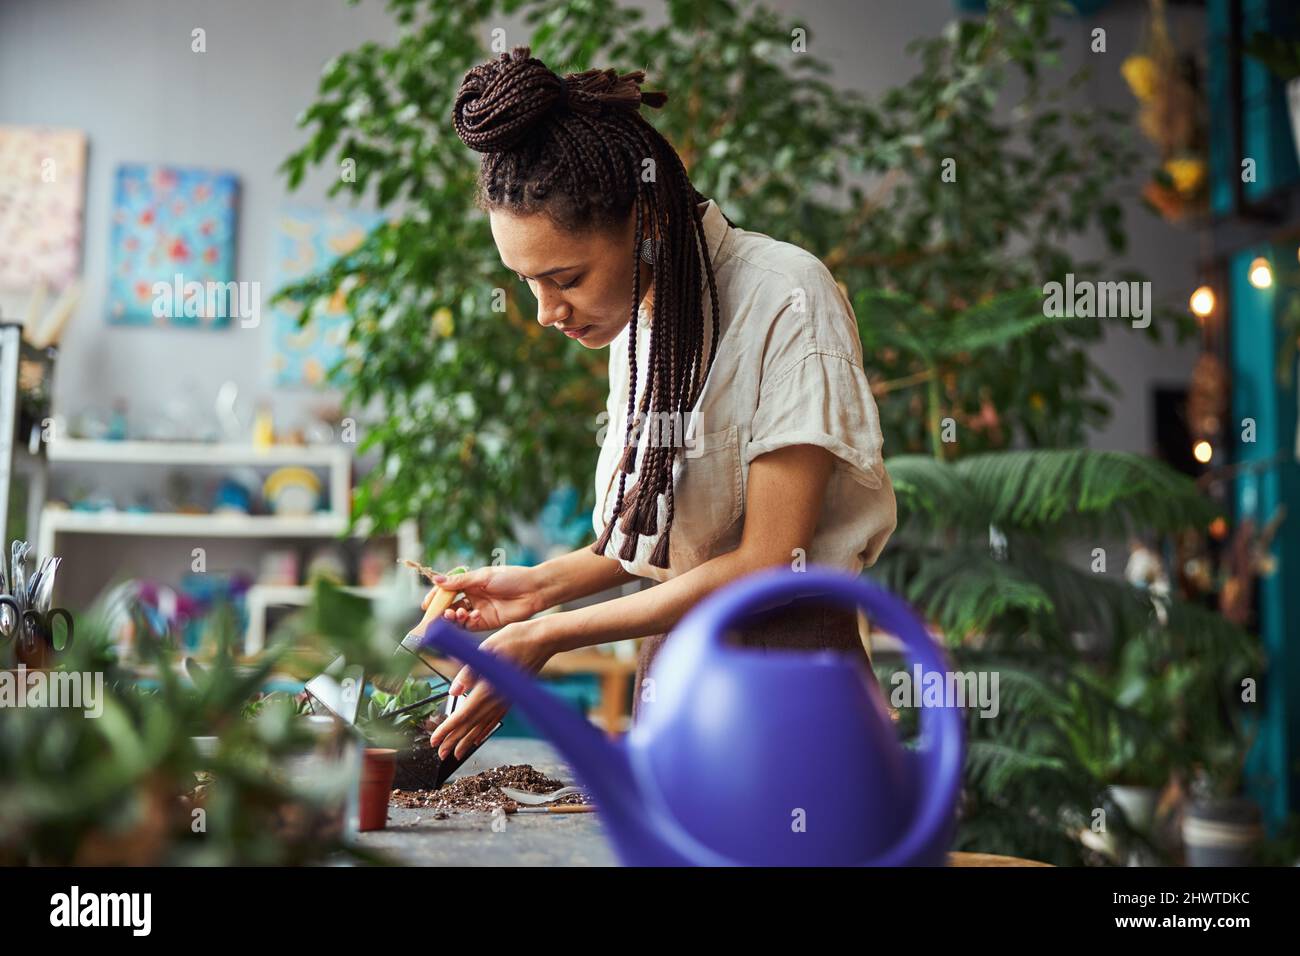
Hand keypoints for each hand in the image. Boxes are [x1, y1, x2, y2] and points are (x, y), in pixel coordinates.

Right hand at [423, 564, 546, 631]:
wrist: (533, 591)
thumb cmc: (511, 577)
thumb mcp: (483, 576)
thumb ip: (460, 581)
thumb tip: (436, 580)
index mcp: (469, 582)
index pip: (446, 590)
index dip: (435, 597)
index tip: (427, 604)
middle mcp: (471, 597)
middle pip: (448, 606)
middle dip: (440, 611)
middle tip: (435, 615)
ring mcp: (477, 610)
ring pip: (456, 617)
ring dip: (451, 617)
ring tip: (454, 614)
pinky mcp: (484, 622)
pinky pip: (469, 625)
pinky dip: (466, 622)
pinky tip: (473, 615)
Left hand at [429, 618, 555, 759]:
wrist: (542, 641)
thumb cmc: (515, 640)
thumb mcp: (486, 649)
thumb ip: (468, 672)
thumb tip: (453, 691)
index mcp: (487, 688)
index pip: (462, 715)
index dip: (447, 730)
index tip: (434, 740)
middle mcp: (496, 699)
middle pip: (471, 726)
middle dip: (454, 741)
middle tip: (440, 753)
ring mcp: (505, 700)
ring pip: (482, 727)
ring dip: (468, 741)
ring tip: (456, 753)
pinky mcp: (512, 697)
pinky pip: (495, 720)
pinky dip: (485, 731)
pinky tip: (479, 738)